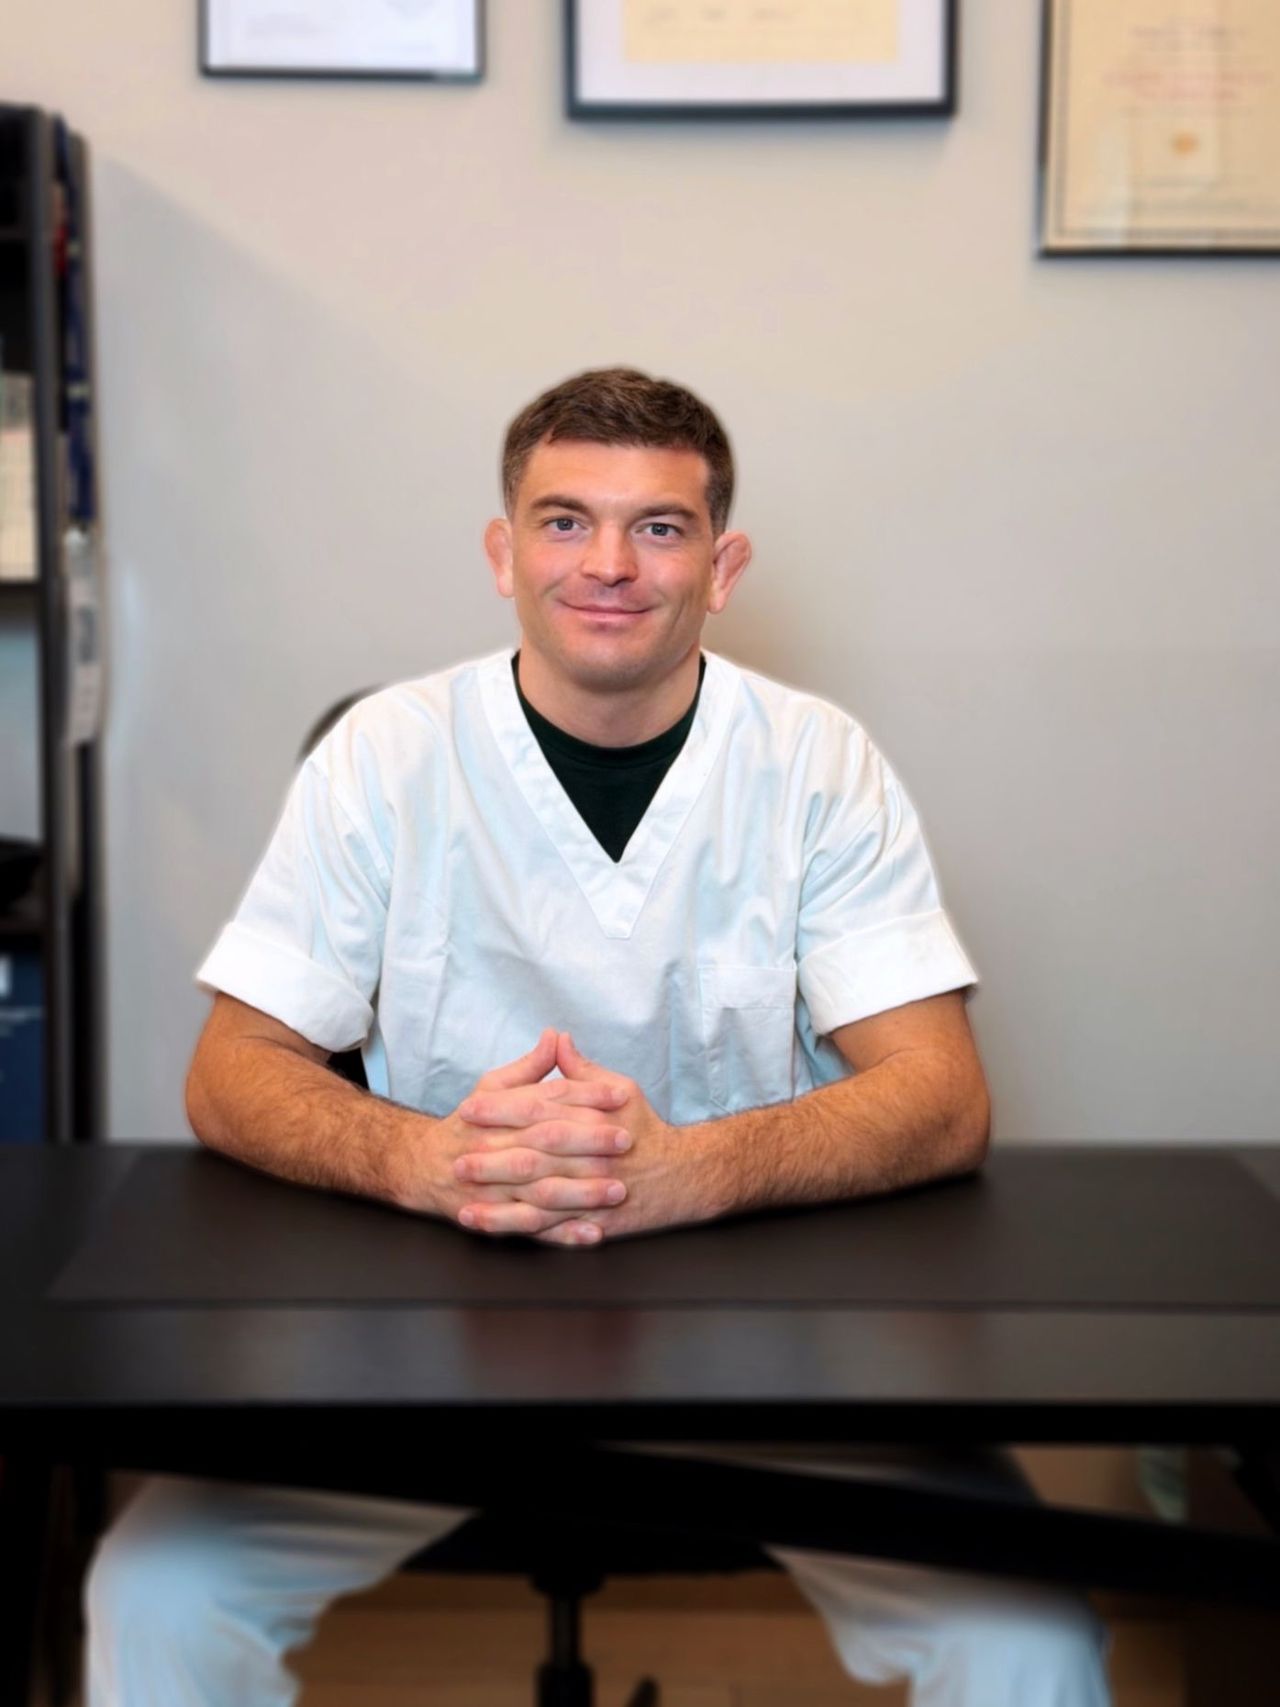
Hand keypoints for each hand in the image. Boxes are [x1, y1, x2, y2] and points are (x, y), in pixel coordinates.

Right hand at [415, 1028, 633, 1242]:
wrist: (424, 1167)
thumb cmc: (469, 1124)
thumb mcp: (493, 1088)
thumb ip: (529, 1067)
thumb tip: (556, 1036)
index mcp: (498, 1111)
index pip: (547, 1098)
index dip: (585, 1094)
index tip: (620, 1095)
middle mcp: (495, 1147)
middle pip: (546, 1142)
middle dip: (588, 1141)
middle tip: (625, 1140)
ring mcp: (495, 1187)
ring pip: (541, 1189)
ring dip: (581, 1192)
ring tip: (617, 1190)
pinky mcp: (497, 1219)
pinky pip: (532, 1229)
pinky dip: (563, 1234)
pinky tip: (592, 1233)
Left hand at [456, 1033, 706, 1245]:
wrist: (683, 1174)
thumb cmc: (644, 1127)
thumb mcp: (619, 1088)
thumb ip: (581, 1070)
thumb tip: (555, 1038)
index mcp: (592, 1117)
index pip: (539, 1108)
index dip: (500, 1109)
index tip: (468, 1108)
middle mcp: (591, 1155)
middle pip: (533, 1154)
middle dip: (492, 1158)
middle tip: (456, 1159)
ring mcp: (592, 1191)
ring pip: (538, 1196)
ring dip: (498, 1200)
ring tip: (463, 1200)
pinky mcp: (593, 1221)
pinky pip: (550, 1228)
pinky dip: (519, 1229)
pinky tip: (490, 1227)